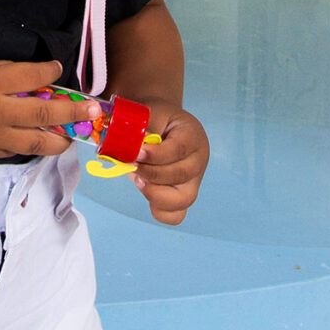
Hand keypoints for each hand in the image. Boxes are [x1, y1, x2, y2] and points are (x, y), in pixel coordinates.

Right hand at [0, 59, 74, 163]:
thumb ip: (5, 71)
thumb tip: (35, 76)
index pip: (32, 77)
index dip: (51, 72)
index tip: (59, 69)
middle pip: (45, 114)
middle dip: (74, 112)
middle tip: (94, 110)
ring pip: (40, 142)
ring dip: (63, 139)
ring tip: (75, 134)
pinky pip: (22, 150)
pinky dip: (36, 145)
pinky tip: (46, 139)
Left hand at [133, 105, 207, 225]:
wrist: (164, 124)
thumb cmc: (158, 119)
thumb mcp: (152, 114)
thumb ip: (143, 128)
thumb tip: (133, 147)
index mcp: (193, 136)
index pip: (179, 149)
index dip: (156, 155)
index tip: (136, 153)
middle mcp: (198, 160)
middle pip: (181, 175)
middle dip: (151, 174)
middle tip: (131, 166)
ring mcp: (193, 181)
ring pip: (183, 200)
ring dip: (155, 193)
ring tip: (137, 180)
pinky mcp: (182, 196)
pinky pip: (176, 215)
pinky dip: (159, 211)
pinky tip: (145, 191)